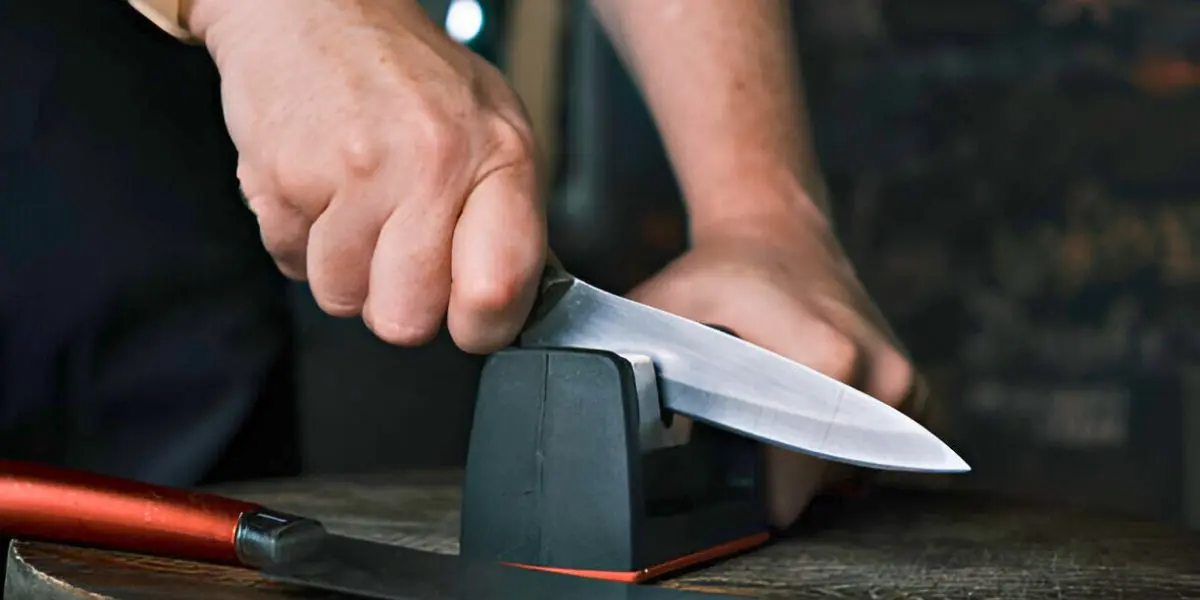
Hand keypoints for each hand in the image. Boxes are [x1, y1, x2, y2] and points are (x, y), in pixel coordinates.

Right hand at [186, 0, 545, 352]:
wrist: (316, 10)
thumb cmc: (408, 75)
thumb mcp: (492, 126)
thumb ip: (507, 215)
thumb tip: (512, 300)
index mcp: (497, 155)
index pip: (498, 290)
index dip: (480, 325)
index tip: (470, 315)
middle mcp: (430, 164)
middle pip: (407, 319)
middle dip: (400, 301)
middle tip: (401, 249)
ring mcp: (353, 172)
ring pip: (342, 298)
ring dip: (346, 269)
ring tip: (358, 207)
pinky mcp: (283, 178)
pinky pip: (291, 263)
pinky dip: (302, 240)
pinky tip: (322, 190)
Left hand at [626, 212, 919, 527]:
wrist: (778, 231)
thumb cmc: (721, 274)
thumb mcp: (663, 312)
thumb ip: (634, 364)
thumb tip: (609, 417)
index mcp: (828, 359)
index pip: (795, 478)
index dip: (753, 498)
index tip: (726, 496)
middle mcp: (879, 376)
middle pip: (818, 482)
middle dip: (774, 477)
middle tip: (738, 439)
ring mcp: (905, 386)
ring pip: (846, 471)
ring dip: (805, 461)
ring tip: (771, 412)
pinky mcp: (916, 391)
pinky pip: (878, 456)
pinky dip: (840, 447)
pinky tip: (807, 411)